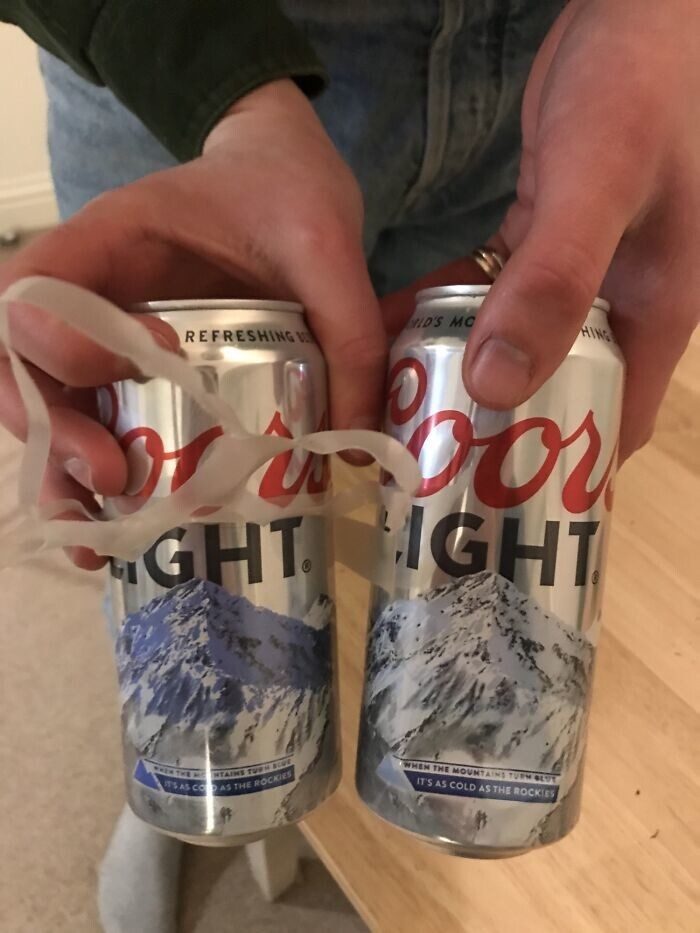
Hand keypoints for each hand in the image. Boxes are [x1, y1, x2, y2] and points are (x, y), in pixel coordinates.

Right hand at [0, 79, 384, 567]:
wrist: (281, 174)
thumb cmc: (285, 188)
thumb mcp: (326, 244)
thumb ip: (348, 332)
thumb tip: (352, 450)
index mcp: (113, 238)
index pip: (35, 289)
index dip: (59, 341)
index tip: (145, 363)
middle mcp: (90, 291)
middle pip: (23, 365)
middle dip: (53, 433)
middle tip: (108, 478)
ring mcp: (105, 333)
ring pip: (49, 407)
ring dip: (63, 474)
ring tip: (99, 536)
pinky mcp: (133, 366)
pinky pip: (97, 419)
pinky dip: (99, 475)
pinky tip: (126, 520)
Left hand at [384, 0, 698, 462]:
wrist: (640, 6)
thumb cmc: (640, 90)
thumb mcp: (596, 187)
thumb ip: (552, 283)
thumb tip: (496, 386)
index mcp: (654, 316)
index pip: (616, 426)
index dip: (565, 470)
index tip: (492, 495)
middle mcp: (620, 306)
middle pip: (556, 394)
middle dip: (495, 427)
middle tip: (422, 453)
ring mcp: (583, 271)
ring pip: (517, 345)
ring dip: (462, 371)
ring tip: (396, 404)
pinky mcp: (545, 235)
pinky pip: (493, 290)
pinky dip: (451, 310)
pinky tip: (396, 325)